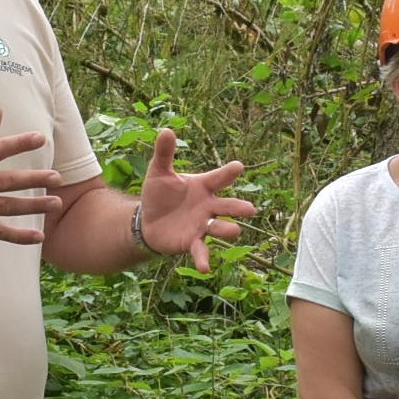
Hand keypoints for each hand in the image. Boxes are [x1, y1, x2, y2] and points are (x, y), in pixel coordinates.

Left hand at [130, 127, 252, 271]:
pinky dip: (203, 259)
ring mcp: (202, 225)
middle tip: (250, 210)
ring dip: (227, 230)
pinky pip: (201, 250)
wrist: (148, 221)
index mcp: (203, 187)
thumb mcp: (159, 172)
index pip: (219, 178)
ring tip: (235, 232)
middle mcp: (208, 206)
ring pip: (220, 228)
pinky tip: (205, 268)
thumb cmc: (159, 194)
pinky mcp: (192, 242)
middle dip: (238, 208)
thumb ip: (164, 153)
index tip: (238, 167)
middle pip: (227, 206)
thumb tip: (166, 129)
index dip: (228, 173)